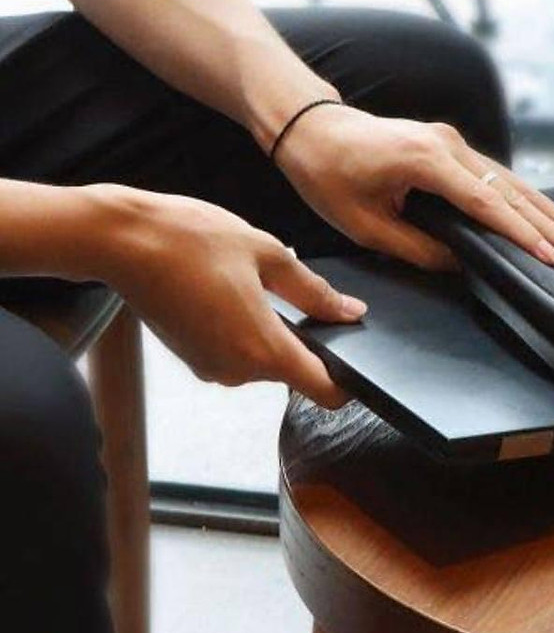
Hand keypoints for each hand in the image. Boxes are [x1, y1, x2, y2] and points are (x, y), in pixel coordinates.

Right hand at [94, 186, 362, 407]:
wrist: (121, 242)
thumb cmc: (191, 241)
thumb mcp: (268, 255)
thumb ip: (314, 292)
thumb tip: (349, 312)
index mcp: (264, 350)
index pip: (324, 391)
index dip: (346, 382)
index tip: (354, 361)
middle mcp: (237, 371)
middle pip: (292, 370)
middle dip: (299, 337)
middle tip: (284, 290)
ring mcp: (211, 369)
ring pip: (261, 358)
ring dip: (265, 328)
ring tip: (245, 283)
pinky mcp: (192, 360)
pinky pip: (234, 351)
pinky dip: (239, 328)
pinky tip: (223, 290)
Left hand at [273, 105, 553, 270]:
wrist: (311, 127)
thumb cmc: (328, 175)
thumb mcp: (364, 225)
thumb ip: (417, 247)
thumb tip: (463, 264)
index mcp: (428, 161)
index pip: (488, 205)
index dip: (523, 235)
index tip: (553, 258)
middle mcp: (450, 146)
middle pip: (514, 193)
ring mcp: (454, 142)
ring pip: (514, 184)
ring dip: (553, 214)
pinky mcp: (453, 146)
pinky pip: (500, 178)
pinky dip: (531, 200)